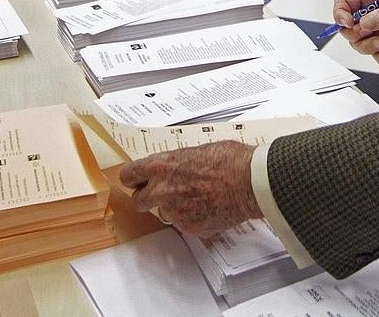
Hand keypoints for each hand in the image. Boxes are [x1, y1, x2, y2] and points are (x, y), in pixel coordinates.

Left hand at [118, 141, 261, 235]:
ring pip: (164, 213)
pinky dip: (193, 218)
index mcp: (161, 166)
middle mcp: (162, 191)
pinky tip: (209, 207)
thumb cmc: (229, 161)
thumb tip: (175, 168)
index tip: (136, 180)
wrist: (249, 182)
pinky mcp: (189, 228)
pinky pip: (184, 224)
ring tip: (197, 198)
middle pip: (138, 201)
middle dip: (147, 197)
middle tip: (161, 193)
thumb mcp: (197, 151)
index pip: (129, 175)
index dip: (133, 178)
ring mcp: (174, 212)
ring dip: (174, 208)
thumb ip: (178, 162)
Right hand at [332, 0, 378, 66]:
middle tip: (373, 38)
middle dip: (357, 36)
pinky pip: (377, 53)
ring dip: (369, 48)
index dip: (340, 14)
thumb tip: (365, 23)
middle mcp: (373, 12)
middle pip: (349, 28)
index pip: (345, 3)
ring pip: (361, 43)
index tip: (348, 24)